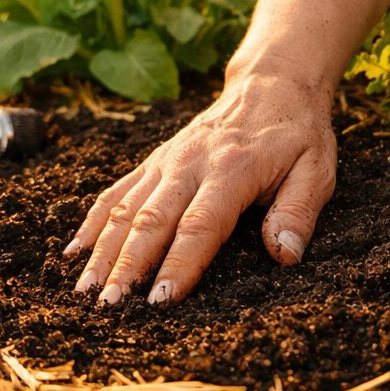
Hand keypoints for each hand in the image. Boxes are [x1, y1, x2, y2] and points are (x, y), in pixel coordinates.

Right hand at [63, 71, 337, 304]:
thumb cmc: (297, 135)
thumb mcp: (316, 170)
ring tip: (84, 290)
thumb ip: (298, 212)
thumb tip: (284, 255)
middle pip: (151, 219)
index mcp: (232, 169)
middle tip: (109, 307)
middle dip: (127, 266)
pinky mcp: (153, 161)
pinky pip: (115, 191)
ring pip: (124, 207)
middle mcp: (190, 163)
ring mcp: (166, 161)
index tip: (161, 301)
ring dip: (102, 250)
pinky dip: (92, 222)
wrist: (270, 84)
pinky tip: (73, 252)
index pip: (200, 224)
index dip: (179, 264)